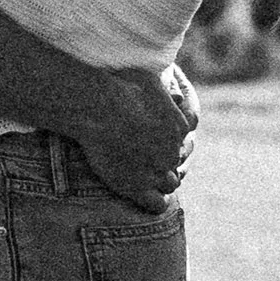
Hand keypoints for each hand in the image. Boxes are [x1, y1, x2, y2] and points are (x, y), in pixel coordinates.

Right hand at [78, 65, 198, 212]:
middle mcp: (172, 150)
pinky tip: (143, 197)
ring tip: (144, 180)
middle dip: (162, 162)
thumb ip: (163, 85)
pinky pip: (156, 204)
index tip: (152, 141)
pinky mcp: (138, 188)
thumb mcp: (148, 76)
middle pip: (174, 162)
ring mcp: (157, 170)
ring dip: (159, 183)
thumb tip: (174, 87)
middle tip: (143, 160)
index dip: (166, 142)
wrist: (97, 106)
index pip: (182, 141)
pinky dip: (153, 203)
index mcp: (178, 126)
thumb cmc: (118, 85)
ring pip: (169, 184)